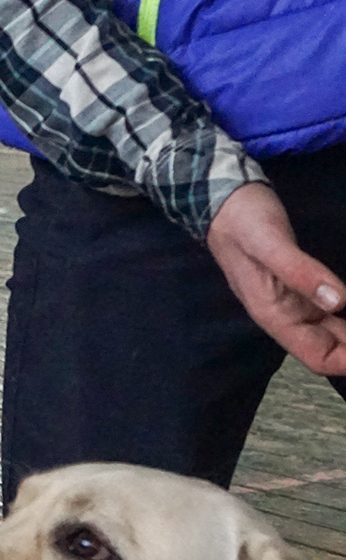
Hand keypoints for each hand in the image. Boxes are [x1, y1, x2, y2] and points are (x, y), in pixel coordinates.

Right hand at [206, 182, 345, 375]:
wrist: (224, 201)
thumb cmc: (243, 222)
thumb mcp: (270, 243)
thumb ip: (300, 272)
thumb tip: (339, 302)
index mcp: (276, 314)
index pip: (319, 358)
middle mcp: (288, 315)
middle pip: (333, 349)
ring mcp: (296, 302)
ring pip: (337, 332)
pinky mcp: (303, 286)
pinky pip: (335, 311)